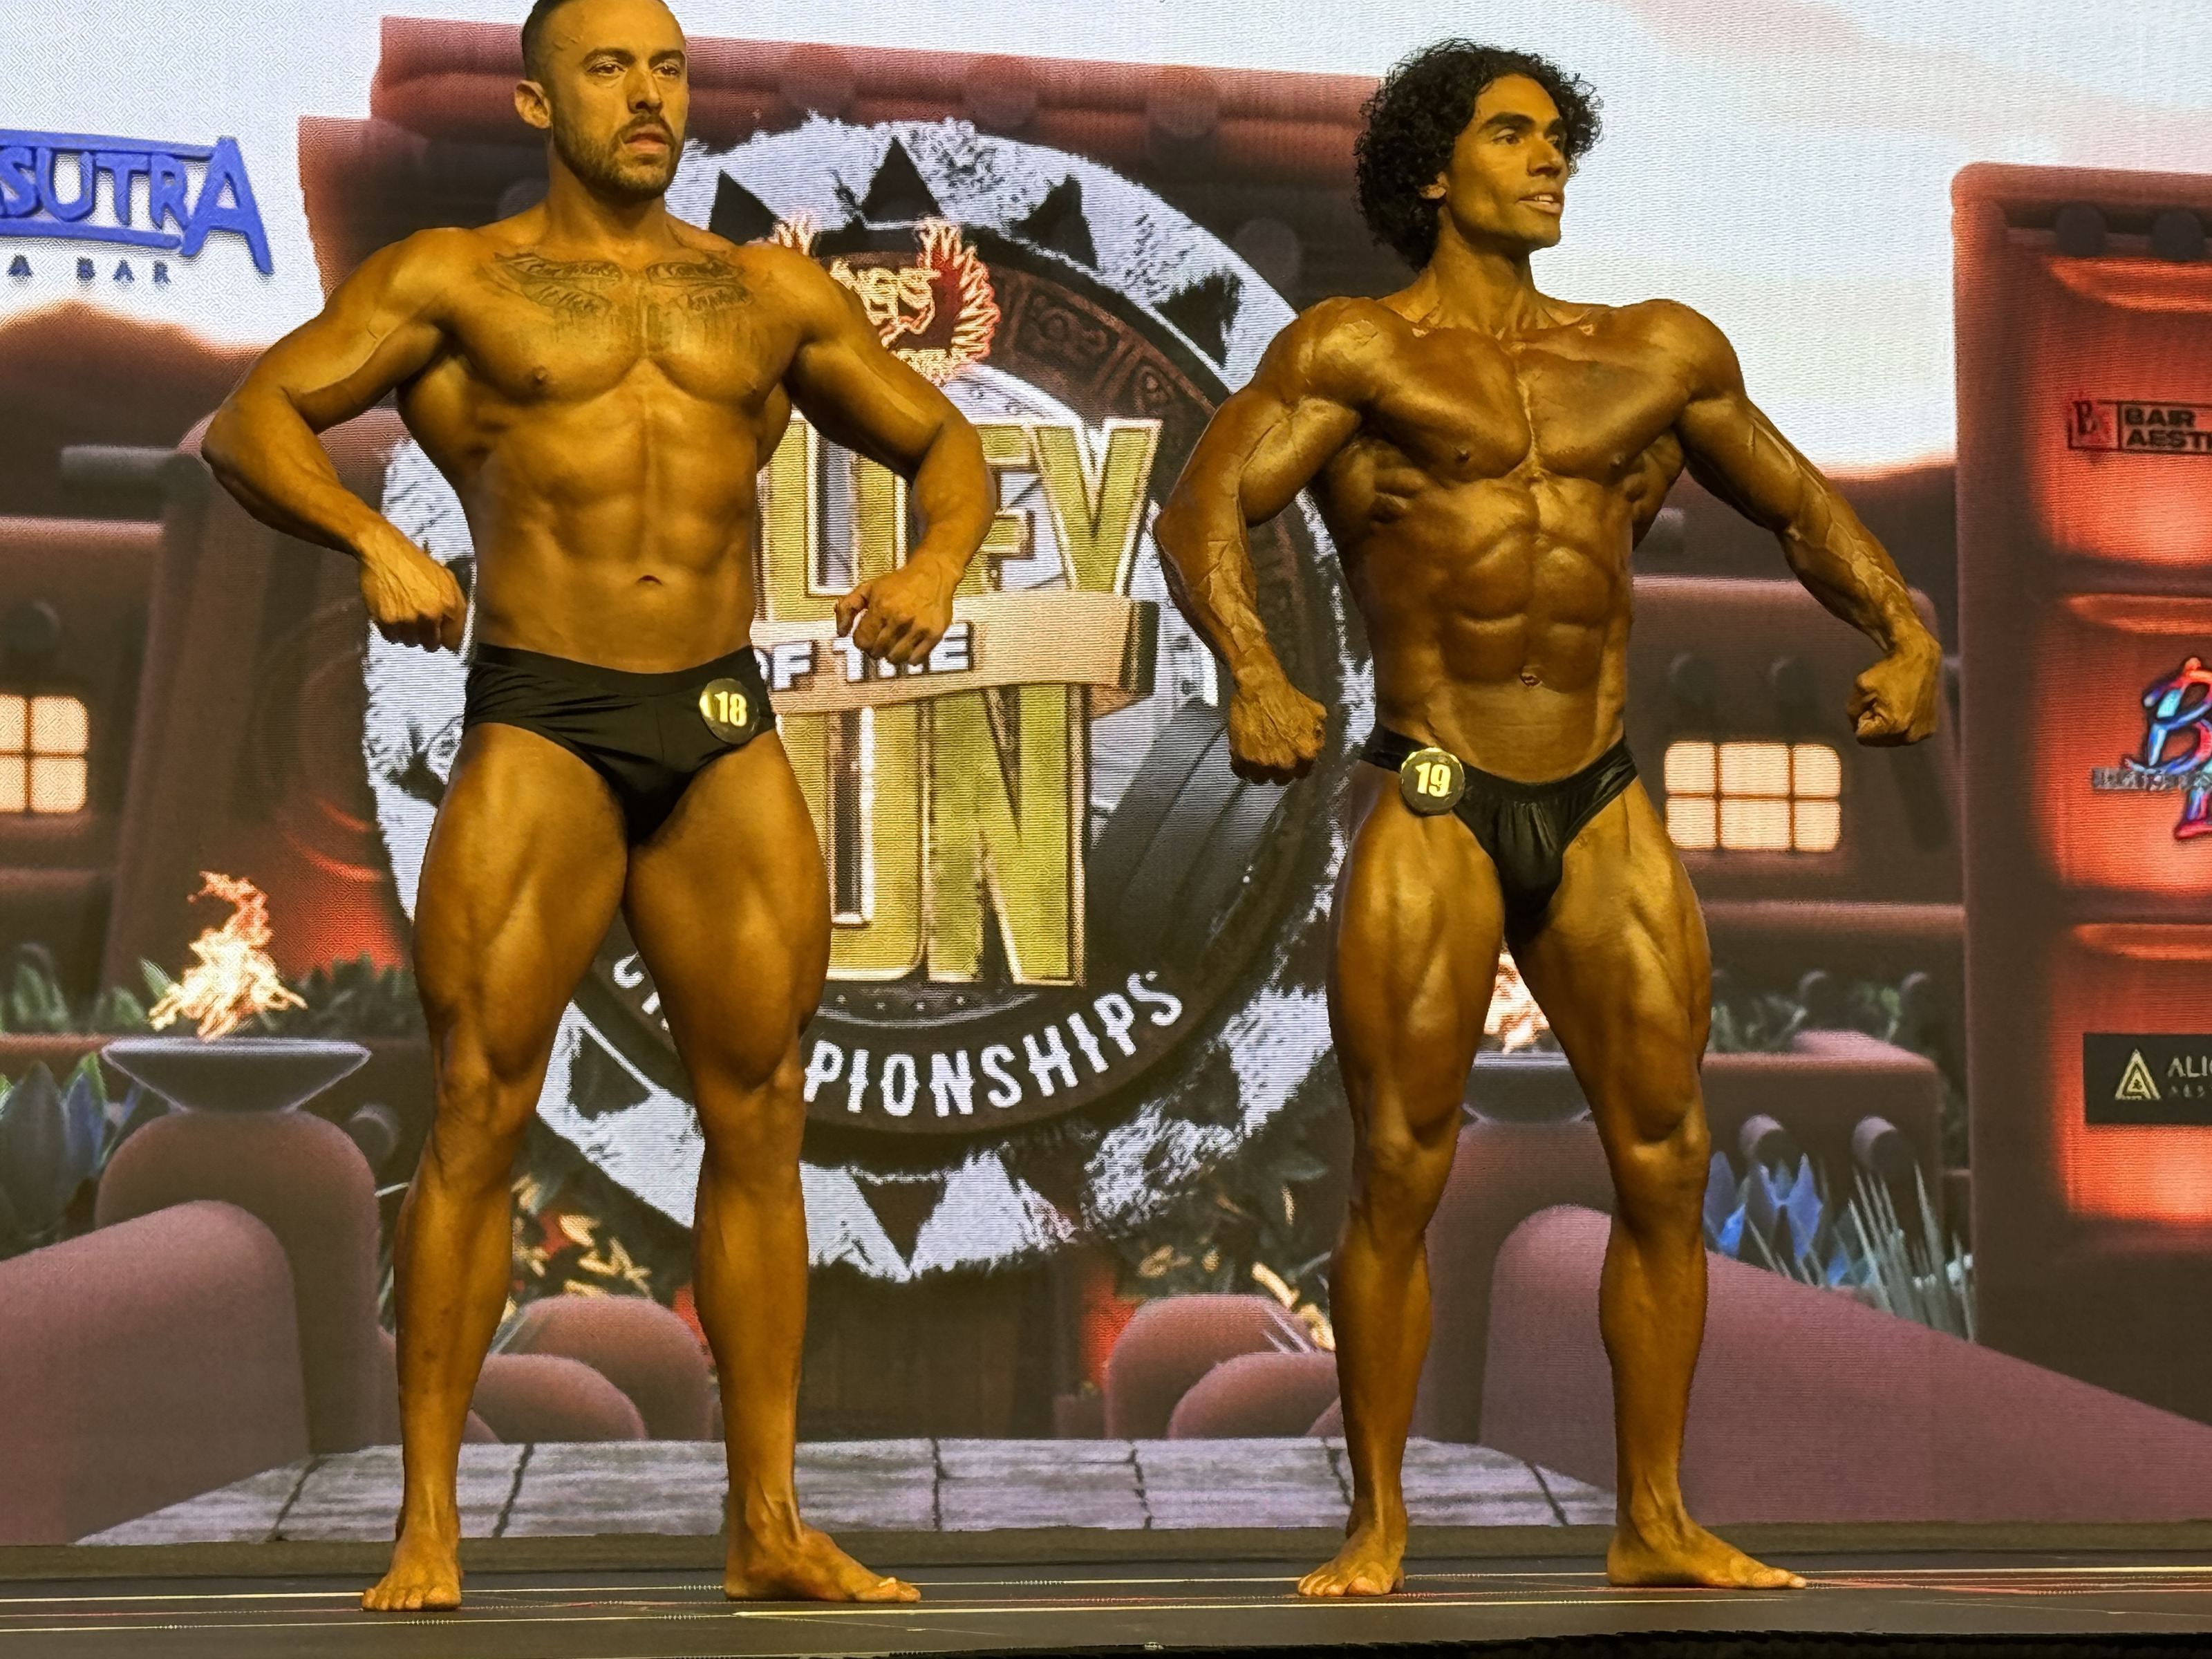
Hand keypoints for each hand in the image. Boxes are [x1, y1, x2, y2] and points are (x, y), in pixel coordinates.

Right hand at [355, 522, 465, 651]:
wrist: (385, 553)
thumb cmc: (418, 563)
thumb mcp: (447, 579)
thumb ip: (456, 605)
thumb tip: (456, 628)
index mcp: (449, 606)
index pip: (453, 641)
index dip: (448, 640)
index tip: (442, 636)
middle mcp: (429, 616)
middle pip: (431, 646)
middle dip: (428, 637)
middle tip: (421, 625)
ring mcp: (406, 621)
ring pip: (411, 643)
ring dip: (409, 634)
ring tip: (405, 617)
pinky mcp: (386, 621)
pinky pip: (392, 638)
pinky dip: (392, 631)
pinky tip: (393, 616)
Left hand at [835, 560, 954, 666]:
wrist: (933, 574)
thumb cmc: (899, 582)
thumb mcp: (868, 588)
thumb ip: (848, 607)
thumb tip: (841, 632)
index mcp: (882, 607)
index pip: (862, 641)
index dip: (860, 641)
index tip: (865, 637)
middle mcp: (900, 619)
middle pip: (878, 651)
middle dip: (874, 649)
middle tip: (878, 641)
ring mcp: (919, 628)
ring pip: (896, 658)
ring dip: (890, 655)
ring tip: (892, 645)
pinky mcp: (934, 635)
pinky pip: (916, 660)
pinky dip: (909, 658)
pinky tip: (907, 647)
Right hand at [1227, 671, 1326, 784]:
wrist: (1260, 687)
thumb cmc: (1288, 698)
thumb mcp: (1316, 714)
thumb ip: (1318, 736)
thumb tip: (1316, 747)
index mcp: (1306, 753)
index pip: (1302, 773)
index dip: (1295, 766)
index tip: (1289, 759)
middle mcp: (1285, 763)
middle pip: (1281, 779)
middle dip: (1277, 769)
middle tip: (1272, 755)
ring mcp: (1262, 763)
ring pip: (1259, 779)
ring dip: (1258, 770)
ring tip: (1256, 757)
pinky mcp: (1242, 758)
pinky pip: (1240, 771)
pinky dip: (1241, 766)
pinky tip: (1242, 755)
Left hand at [1848, 634, 1940, 745]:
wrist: (1919, 659)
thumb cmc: (1888, 672)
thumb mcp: (1861, 688)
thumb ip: (1852, 712)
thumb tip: (1856, 728)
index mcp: (1894, 726)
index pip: (1862, 737)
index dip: (1862, 718)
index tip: (1872, 703)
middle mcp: (1910, 735)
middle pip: (1877, 741)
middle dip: (1874, 725)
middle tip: (1883, 703)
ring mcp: (1922, 733)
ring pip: (1890, 739)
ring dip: (1886, 727)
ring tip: (1894, 704)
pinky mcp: (1929, 729)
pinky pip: (1905, 734)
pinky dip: (1901, 725)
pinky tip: (1905, 708)